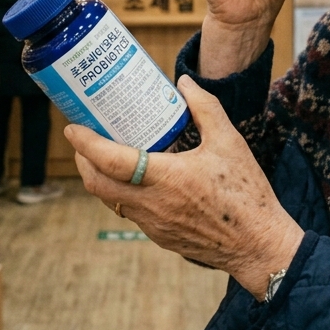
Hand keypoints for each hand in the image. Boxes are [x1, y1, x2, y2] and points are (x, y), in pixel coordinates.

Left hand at [66, 75, 303, 299]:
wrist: (257, 246)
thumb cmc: (246, 194)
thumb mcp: (230, 142)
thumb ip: (205, 108)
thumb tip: (184, 84)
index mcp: (165, 178)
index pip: (110, 160)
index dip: (85, 143)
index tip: (72, 128)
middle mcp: (151, 205)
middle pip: (97, 185)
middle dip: (83, 162)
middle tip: (82, 140)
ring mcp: (153, 225)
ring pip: (112, 201)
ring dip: (101, 178)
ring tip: (105, 156)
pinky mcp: (160, 236)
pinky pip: (131, 212)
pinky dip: (122, 193)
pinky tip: (137, 179)